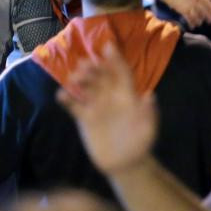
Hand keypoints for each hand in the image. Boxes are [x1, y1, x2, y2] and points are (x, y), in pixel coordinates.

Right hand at [57, 44, 157, 175]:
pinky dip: (68, 100)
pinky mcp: (85, 118)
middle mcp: (111, 97)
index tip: (107, 46)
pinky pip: (75, 106)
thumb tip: (149, 95)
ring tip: (73, 77)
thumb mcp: (149, 129)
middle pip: (101, 77)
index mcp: (127, 95)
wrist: (126, 163)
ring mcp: (97, 106)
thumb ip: (149, 112)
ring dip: (80, 80)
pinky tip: (61, 95)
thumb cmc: (140, 143)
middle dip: (94, 68)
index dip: (115, 60)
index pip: (121, 73)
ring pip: (87, 87)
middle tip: (84, 63)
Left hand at [156, 0, 210, 27]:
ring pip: (198, 13)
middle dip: (209, 13)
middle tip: (210, 19)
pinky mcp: (182, 9)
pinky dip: (191, 22)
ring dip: (200, 19)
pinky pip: (189, 17)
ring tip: (200, 23)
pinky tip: (193, 26)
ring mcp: (189, 4)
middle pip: (205, 7)